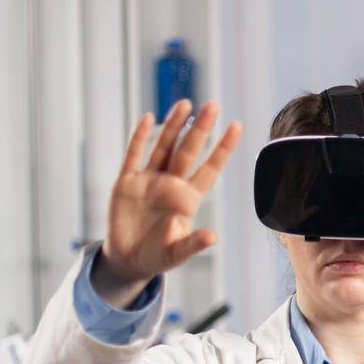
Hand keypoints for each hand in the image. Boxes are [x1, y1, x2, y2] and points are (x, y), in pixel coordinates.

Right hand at [97, 100, 241, 306]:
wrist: (128, 260)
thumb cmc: (157, 257)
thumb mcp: (177, 253)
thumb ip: (193, 244)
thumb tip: (213, 237)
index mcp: (188, 199)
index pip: (210, 168)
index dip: (223, 149)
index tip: (237, 127)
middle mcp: (171, 185)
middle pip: (189, 151)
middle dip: (201, 129)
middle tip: (214, 105)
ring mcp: (149, 181)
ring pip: (164, 147)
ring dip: (174, 126)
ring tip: (186, 103)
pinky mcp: (126, 183)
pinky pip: (134, 156)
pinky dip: (140, 137)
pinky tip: (148, 118)